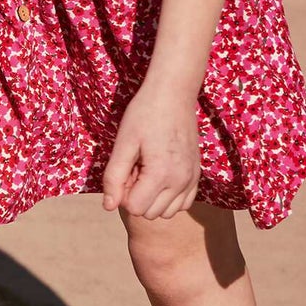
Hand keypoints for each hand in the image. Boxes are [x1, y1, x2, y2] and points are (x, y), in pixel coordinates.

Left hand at [101, 82, 201, 219]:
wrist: (173, 93)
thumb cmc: (144, 113)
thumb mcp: (124, 143)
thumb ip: (114, 177)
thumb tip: (108, 207)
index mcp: (161, 174)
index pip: (134, 208)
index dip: (123, 191)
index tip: (125, 167)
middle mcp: (180, 182)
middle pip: (150, 213)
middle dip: (137, 195)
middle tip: (135, 166)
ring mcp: (192, 179)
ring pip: (167, 212)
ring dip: (153, 198)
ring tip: (148, 169)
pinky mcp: (197, 174)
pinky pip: (183, 203)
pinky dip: (170, 197)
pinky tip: (161, 175)